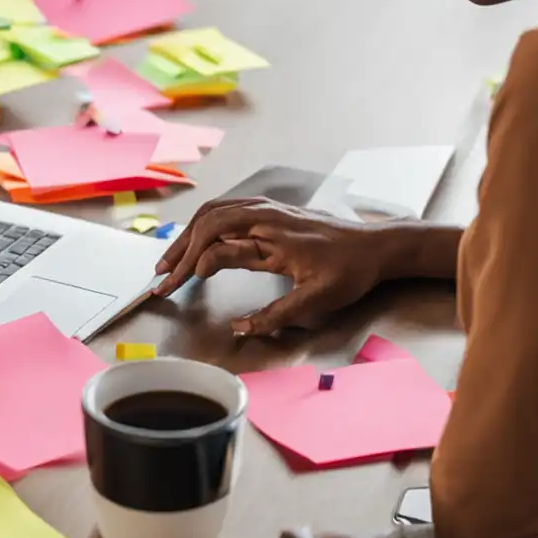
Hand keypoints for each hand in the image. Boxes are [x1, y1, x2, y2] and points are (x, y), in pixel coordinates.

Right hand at [153, 198, 386, 334]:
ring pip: (213, 214)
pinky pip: (225, 210)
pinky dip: (203, 226)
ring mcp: (266, 209)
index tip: (173, 290)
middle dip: (178, 250)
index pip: (217, 248)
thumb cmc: (350, 272)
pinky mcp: (269, 211)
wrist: (377, 246)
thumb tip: (237, 328)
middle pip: (206, 224)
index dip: (190, 269)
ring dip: (187, 236)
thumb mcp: (316, 301)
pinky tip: (196, 241)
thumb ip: (274, 315)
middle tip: (160, 277)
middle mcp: (264, 215)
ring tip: (169, 261)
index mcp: (272, 235)